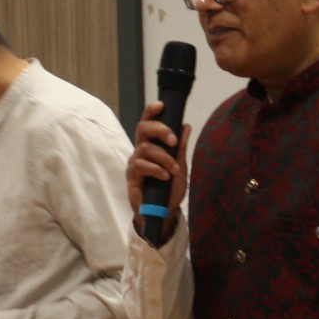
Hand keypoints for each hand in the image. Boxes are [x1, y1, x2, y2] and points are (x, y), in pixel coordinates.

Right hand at [126, 101, 190, 240]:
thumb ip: (181, 148)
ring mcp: (134, 163)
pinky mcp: (131, 177)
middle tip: (173, 140)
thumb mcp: (180, 167)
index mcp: (151, 145)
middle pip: (142, 128)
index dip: (151, 111)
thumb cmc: (169, 189)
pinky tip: (165, 176)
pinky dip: (156, 169)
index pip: (148, 123)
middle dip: (159, 130)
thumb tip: (186, 125)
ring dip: (163, 157)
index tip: (161, 105)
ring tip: (173, 169)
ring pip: (146, 148)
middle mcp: (140, 151)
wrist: (163, 213)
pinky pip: (141, 166)